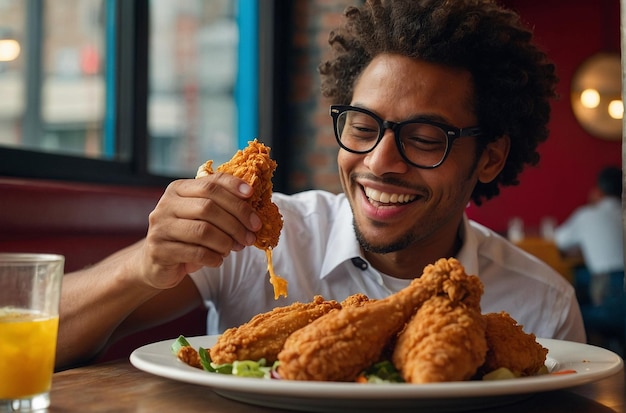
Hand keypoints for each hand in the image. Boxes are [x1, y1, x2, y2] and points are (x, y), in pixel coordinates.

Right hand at [138, 173, 261, 288]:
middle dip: (236, 221)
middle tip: (251, 234)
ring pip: (203, 230)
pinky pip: (196, 252)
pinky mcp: (159, 250)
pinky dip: (214, 257)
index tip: (252, 195)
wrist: (155, 263)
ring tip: (236, 248)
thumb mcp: (202, 217)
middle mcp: (166, 204)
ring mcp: (160, 227)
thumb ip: (221, 207)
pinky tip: (219, 260)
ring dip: (227, 241)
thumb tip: (253, 208)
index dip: (233, 187)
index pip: (210, 183)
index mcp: (179, 189)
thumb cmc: (187, 236)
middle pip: (209, 206)